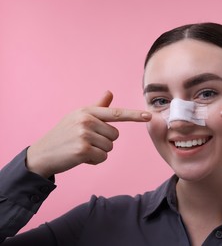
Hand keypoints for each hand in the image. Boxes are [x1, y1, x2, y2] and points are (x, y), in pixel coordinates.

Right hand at [26, 91, 151, 177]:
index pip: (116, 113)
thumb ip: (96, 107)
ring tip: (81, 149)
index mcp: (87, 111)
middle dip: (104, 141)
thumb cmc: (63, 135)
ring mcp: (84, 134)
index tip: (149, 115)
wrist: (42, 154)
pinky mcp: (83, 149)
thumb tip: (109, 93)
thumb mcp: (78, 117)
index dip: (134, 115)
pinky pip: (102, 157)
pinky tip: (81, 157)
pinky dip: (94, 160)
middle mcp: (86, 120)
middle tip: (85, 141)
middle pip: (115, 135)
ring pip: (110, 147)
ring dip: (98, 152)